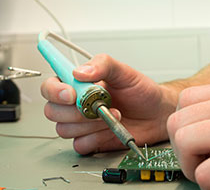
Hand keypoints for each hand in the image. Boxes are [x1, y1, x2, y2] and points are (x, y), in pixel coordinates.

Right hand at [40, 54, 176, 153]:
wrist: (156, 112)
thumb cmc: (141, 90)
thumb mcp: (124, 71)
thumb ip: (103, 65)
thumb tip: (80, 71)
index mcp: (80, 83)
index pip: (51, 85)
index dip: (55, 91)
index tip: (71, 94)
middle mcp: (77, 103)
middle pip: (52, 111)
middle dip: (75, 110)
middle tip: (99, 105)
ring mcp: (82, 123)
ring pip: (64, 129)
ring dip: (89, 124)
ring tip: (112, 114)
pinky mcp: (90, 140)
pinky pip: (79, 145)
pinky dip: (95, 138)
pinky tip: (110, 128)